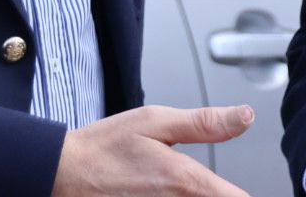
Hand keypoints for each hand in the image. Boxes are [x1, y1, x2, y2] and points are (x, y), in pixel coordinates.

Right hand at [53, 104, 253, 196]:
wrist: (60, 174)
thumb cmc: (103, 147)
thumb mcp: (155, 121)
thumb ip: (205, 123)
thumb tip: (245, 117)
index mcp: (184, 181)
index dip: (242, 194)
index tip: (239, 187)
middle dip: (215, 193)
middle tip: (203, 182)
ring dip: (197, 196)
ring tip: (168, 185)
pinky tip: (157, 192)